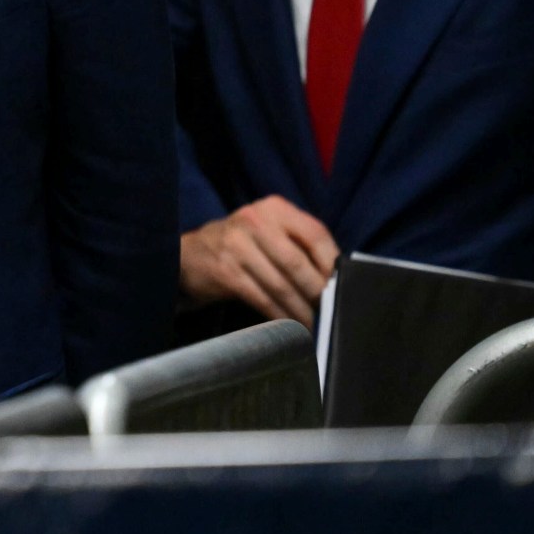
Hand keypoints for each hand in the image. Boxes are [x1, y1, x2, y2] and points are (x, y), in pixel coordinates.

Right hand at [178, 195, 338, 327]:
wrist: (191, 253)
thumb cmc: (243, 245)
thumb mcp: (269, 231)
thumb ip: (299, 244)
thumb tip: (336, 276)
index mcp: (274, 209)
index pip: (315, 233)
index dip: (331, 263)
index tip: (341, 285)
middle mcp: (255, 221)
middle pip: (297, 262)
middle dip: (317, 291)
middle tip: (330, 310)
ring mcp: (237, 246)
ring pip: (280, 284)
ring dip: (301, 309)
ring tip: (314, 324)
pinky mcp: (226, 271)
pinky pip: (262, 298)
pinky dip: (281, 315)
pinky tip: (291, 325)